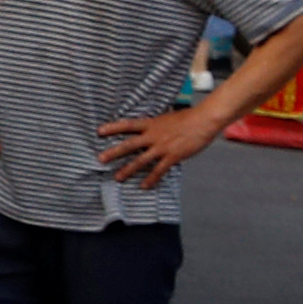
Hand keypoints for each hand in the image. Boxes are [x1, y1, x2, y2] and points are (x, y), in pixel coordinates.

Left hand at [96, 104, 219, 187]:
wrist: (204, 120)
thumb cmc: (189, 117)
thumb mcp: (168, 118)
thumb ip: (158, 124)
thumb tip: (153, 127)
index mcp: (152, 124)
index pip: (128, 125)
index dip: (113, 128)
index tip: (99, 132)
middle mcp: (153, 135)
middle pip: (129, 145)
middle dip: (114, 152)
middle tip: (101, 159)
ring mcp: (162, 147)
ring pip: (140, 160)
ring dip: (128, 169)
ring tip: (118, 177)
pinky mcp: (172, 156)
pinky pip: (159, 170)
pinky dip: (151, 179)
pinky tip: (145, 186)